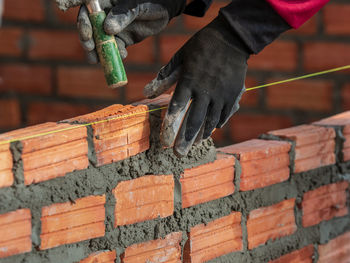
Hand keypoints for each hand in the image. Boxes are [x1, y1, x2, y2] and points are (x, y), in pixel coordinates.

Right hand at [77, 0, 185, 62]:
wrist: (166, 8)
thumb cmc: (150, 0)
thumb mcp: (137, 5)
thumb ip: (123, 15)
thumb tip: (107, 29)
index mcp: (104, 1)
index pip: (87, 11)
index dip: (83, 23)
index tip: (87, 35)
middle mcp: (105, 15)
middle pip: (91, 29)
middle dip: (89, 41)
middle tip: (90, 51)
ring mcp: (113, 28)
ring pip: (101, 41)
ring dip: (100, 52)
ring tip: (100, 61)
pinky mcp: (123, 39)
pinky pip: (116, 48)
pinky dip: (117, 54)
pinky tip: (123, 56)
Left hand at [144, 16, 249, 156]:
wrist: (231, 38)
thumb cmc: (201, 47)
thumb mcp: (180, 57)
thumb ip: (164, 77)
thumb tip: (146, 93)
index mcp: (189, 81)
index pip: (177, 108)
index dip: (170, 125)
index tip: (164, 141)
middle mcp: (205, 91)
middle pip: (194, 120)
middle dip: (184, 139)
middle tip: (178, 154)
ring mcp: (221, 94)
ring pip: (210, 121)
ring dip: (200, 136)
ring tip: (193, 147)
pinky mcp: (233, 95)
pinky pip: (224, 115)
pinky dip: (216, 125)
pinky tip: (210, 133)